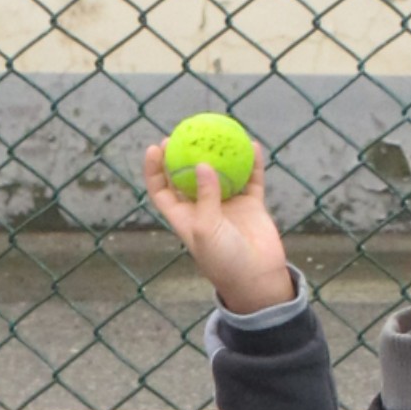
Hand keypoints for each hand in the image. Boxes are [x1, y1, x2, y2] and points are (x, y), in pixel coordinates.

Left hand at [138, 142, 299, 315]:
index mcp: (183, 218)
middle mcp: (203, 209)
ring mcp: (228, 206)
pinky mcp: (251, 206)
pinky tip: (252, 144)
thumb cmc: (223, 260)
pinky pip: (251, 178)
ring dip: (220, 154)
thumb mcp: (205, 230)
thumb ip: (204, 198)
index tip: (154, 148)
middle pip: (189, 177)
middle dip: (184, 154)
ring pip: (222, 173)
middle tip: (186, 132)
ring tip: (219, 131)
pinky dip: (252, 163)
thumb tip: (201, 165)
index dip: (155, 170)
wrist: (256, 278)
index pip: (162, 190)